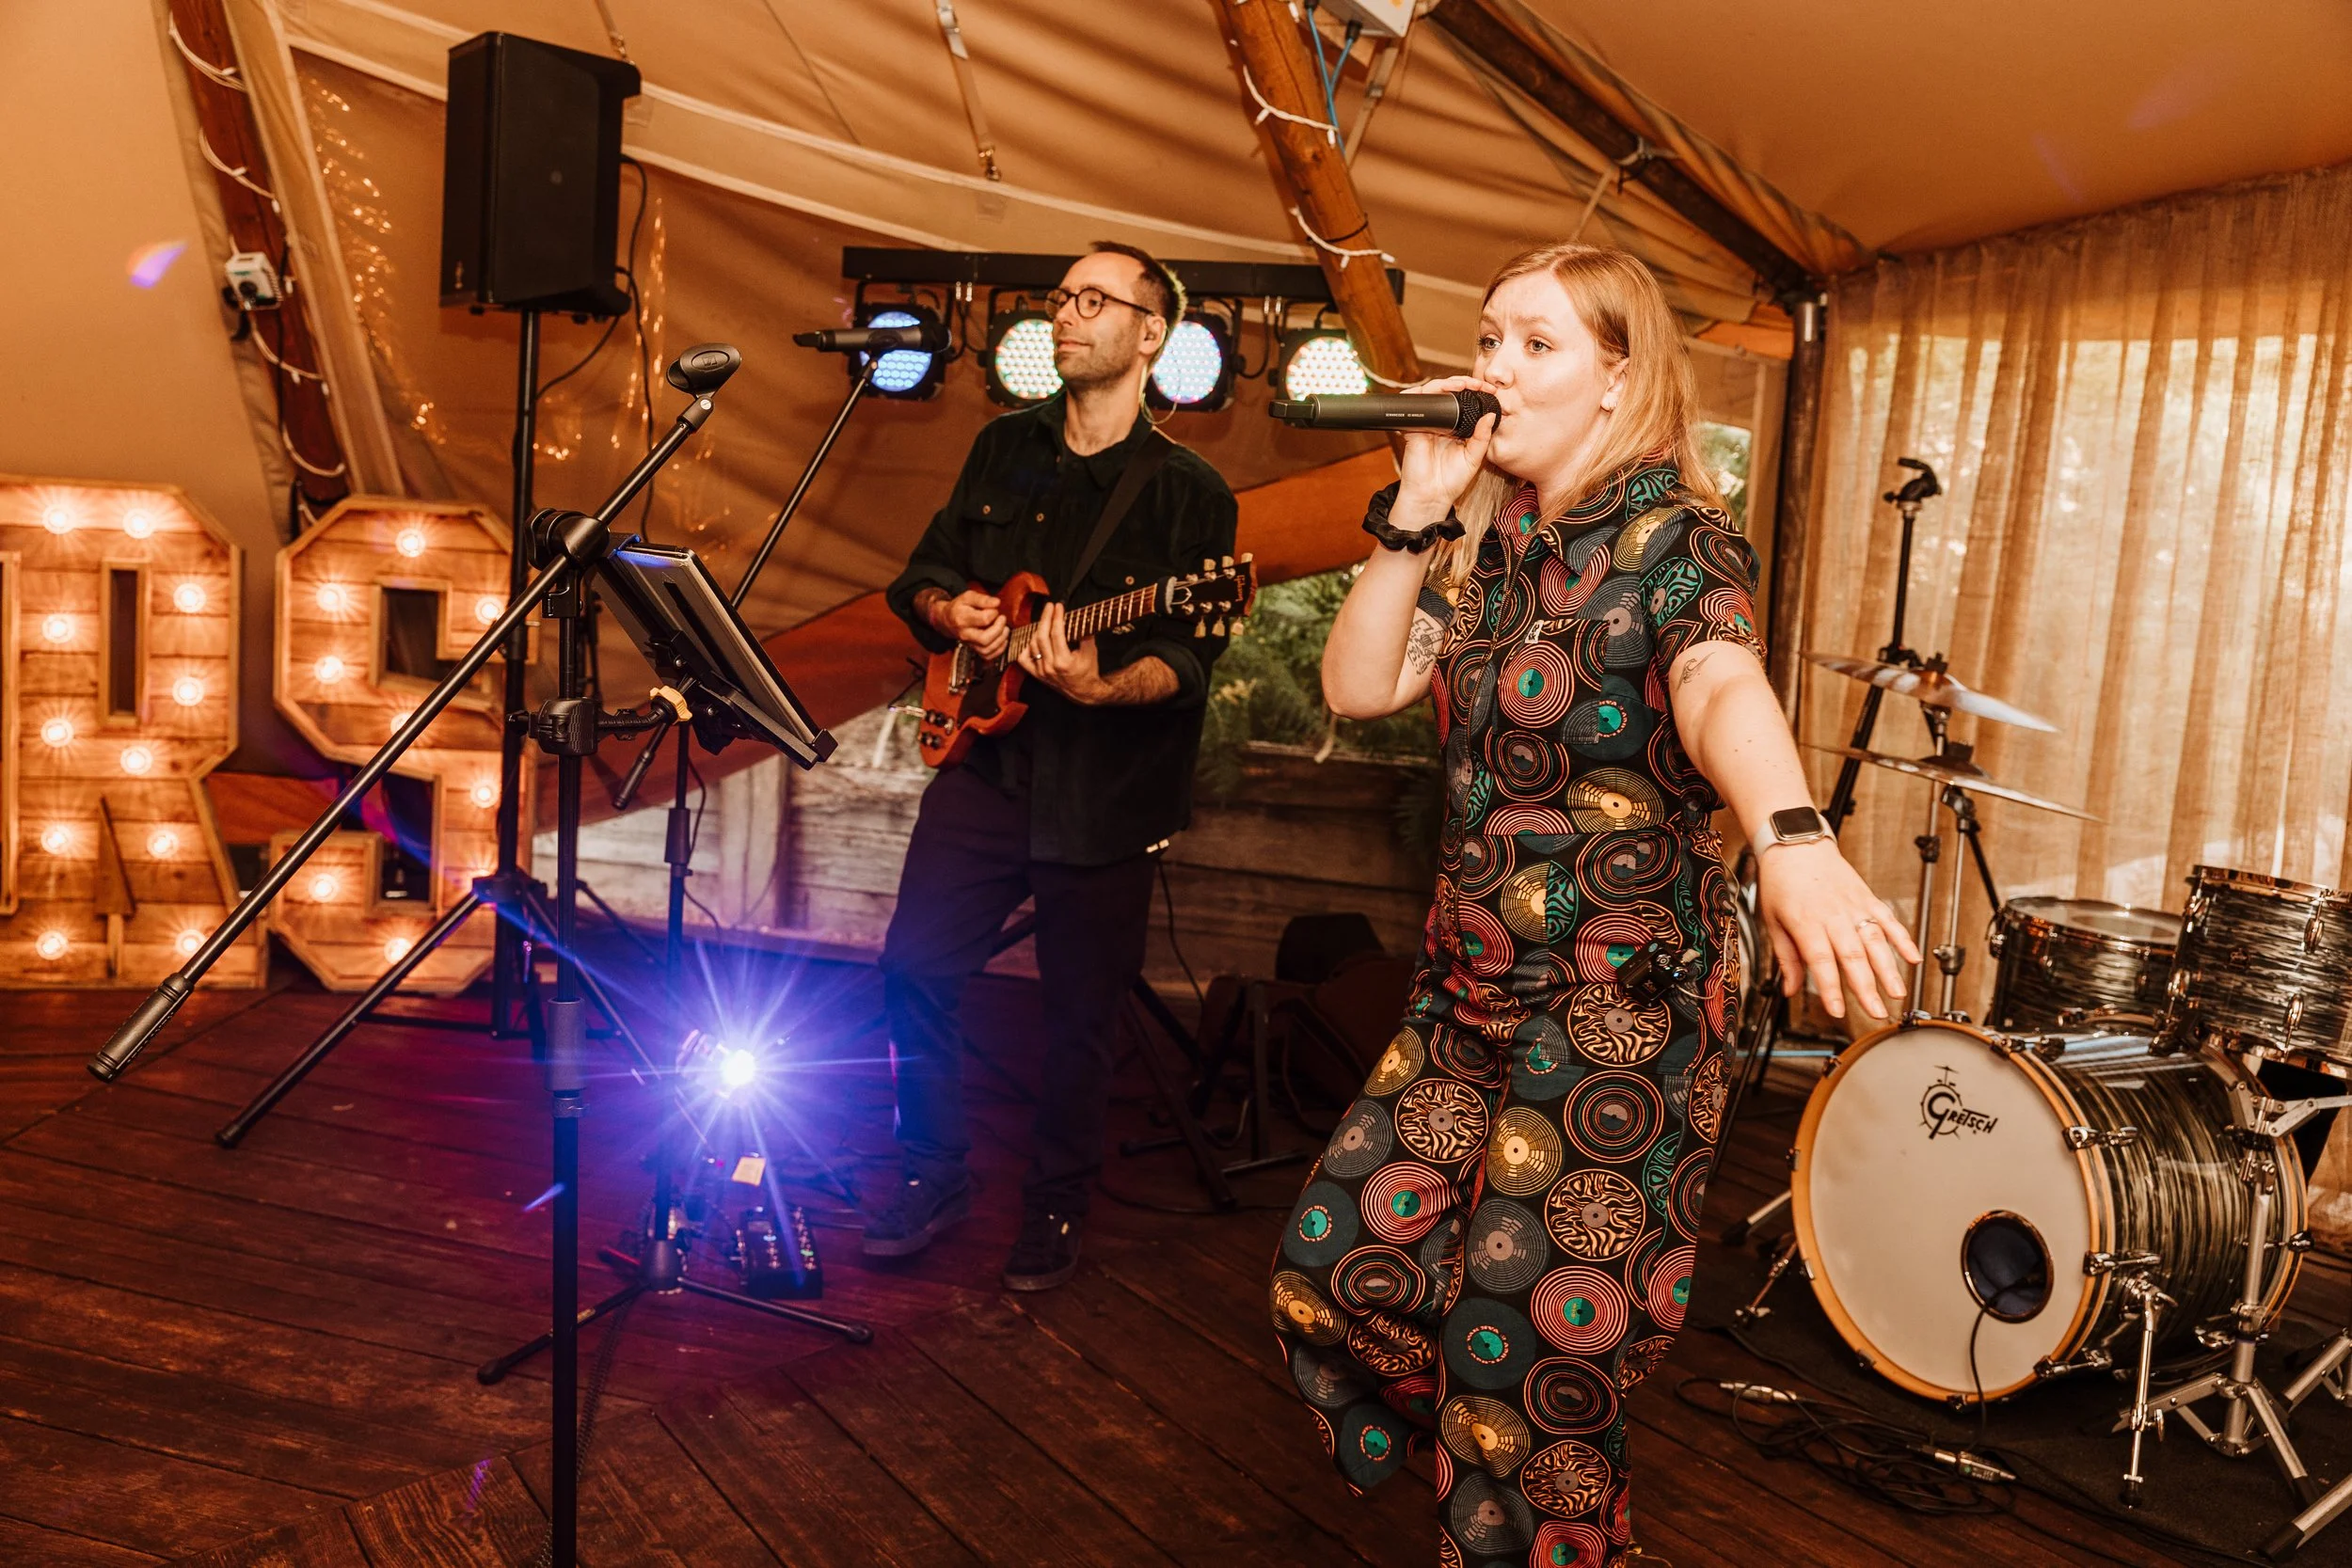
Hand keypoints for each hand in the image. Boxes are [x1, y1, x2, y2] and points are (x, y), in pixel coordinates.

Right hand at [928, 588, 1006, 660]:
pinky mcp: (973, 649)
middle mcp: (965, 634)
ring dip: (1001, 639)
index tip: (994, 609)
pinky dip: (999, 650)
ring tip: (1004, 628)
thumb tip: (997, 603)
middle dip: (999, 629)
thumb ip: (983, 599)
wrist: (947, 620)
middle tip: (1002, 619)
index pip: (984, 619)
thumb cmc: (959, 607)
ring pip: (987, 649)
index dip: (994, 613)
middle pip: (985, 638)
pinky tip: (1002, 639)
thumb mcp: (968, 597)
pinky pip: (987, 656)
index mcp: (962, 618)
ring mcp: (969, 643)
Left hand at [1017, 602, 1111, 703]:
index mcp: (1063, 661)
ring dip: (1037, 630)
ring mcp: (1041, 671)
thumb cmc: (1088, 671)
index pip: (1056, 633)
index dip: (1056, 617)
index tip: (1058, 607)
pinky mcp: (1037, 674)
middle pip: (1042, 636)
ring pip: (1032, 645)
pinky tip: (1033, 640)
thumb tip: (1082, 617)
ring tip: (1045, 621)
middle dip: (1045, 618)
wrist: (1084, 692)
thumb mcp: (1091, 652)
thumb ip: (1086, 635)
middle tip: (1049, 607)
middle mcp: (1050, 666)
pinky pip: (1024, 659)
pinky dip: (1026, 648)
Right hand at [1392, 374, 1499, 527]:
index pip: (1465, 402)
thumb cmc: (1451, 481)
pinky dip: (1424, 395)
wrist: (1432, 495)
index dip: (1475, 392)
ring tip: (1461, 385)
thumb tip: (1490, 416)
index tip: (1490, 390)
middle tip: (1477, 384)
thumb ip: (1482, 437)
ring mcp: (1427, 423)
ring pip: (1432, 394)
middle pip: (1448, 393)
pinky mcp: (1414, 428)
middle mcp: (1442, 423)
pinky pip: (1417, 406)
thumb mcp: (1474, 458)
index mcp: (1456, 428)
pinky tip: (1438, 392)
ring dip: (1445, 384)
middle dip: (1463, 382)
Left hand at [1754, 840, 1919, 1020]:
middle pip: (1853, 956)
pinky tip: (1913, 958)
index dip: (1830, 989)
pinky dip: (1902, 939)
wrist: (1796, 845)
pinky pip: (1888, 920)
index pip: (1821, 962)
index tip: (1837, 1011)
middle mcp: (1833, 915)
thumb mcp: (1773, 921)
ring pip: (1875, 941)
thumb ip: (1786, 958)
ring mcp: (1853, 906)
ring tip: (1898, 993)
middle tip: (1876, 1012)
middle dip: (1866, 988)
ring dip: (1889, 970)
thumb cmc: (1781, 881)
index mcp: (1806, 923)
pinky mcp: (1867, 898)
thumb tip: (1790, 990)